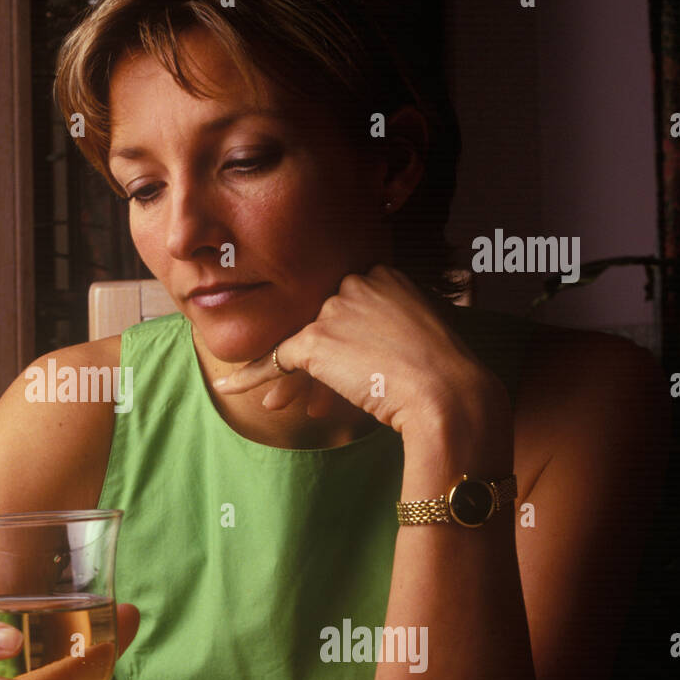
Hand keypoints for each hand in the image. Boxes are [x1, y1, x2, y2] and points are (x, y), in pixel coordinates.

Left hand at [212, 265, 500, 440]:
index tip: (339, 363)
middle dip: (309, 360)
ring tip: (274, 404)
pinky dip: (252, 375)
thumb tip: (363, 351)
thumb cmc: (445, 376)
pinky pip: (275, 358)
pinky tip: (230, 387)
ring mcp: (334, 308)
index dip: (335, 340)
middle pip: (317, 321)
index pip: (343, 303)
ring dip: (287, 379)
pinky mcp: (316, 339)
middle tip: (301, 393)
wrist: (449, 395)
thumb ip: (390, 328)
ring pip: (298, 342)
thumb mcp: (422, 337)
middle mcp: (355, 281)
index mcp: (385, 274)